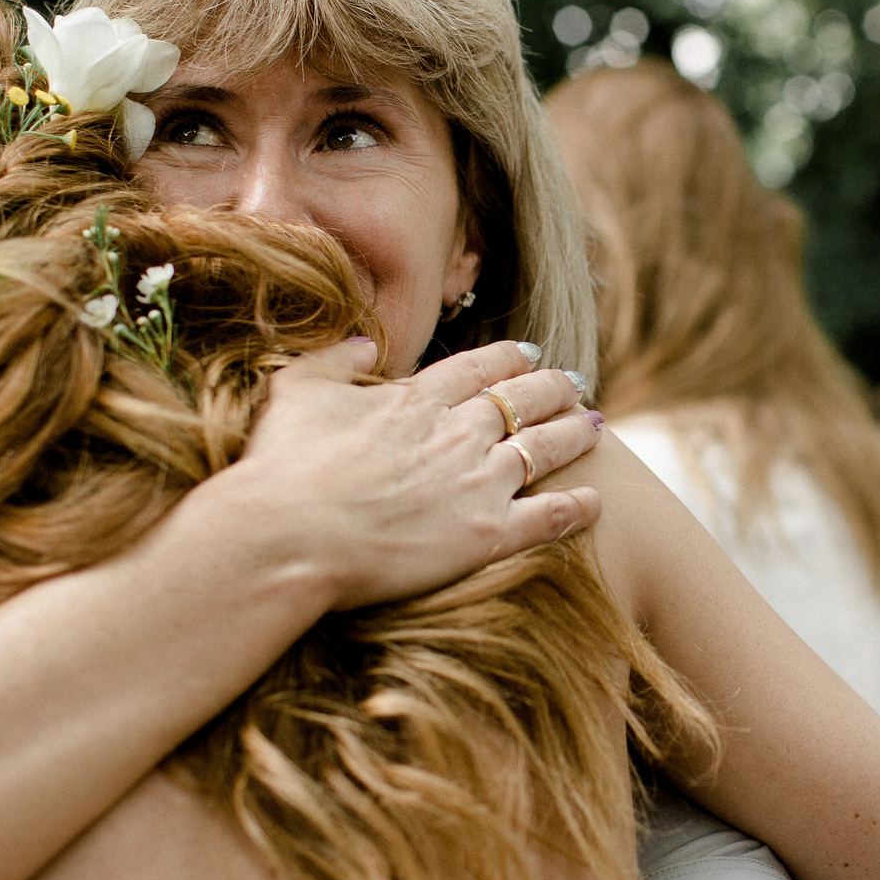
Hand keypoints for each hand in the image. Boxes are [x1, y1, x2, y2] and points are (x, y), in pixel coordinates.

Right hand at [212, 338, 605, 608]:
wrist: (288, 535)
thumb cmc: (281, 466)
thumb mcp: (296, 391)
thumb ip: (334, 360)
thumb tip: (366, 345)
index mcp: (415, 399)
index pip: (477, 368)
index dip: (509, 358)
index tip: (530, 352)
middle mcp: (457, 433)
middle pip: (522, 401)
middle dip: (554, 388)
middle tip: (576, 383)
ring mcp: (477, 482)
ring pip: (545, 448)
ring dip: (575, 433)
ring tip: (597, 424)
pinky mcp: (487, 534)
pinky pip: (548, 517)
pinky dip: (577, 508)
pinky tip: (598, 501)